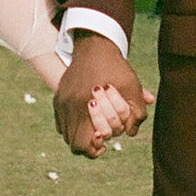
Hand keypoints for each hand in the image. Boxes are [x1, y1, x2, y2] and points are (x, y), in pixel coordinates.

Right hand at [55, 35, 150, 157]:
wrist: (95, 46)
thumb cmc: (116, 67)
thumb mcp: (133, 87)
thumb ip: (137, 113)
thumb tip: (131, 133)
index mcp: (85, 104)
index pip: (81, 144)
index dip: (93, 149)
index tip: (104, 143)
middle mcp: (68, 105)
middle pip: (73, 143)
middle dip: (88, 143)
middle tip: (101, 135)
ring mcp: (60, 102)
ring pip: (66, 134)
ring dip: (80, 134)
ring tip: (94, 127)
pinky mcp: (57, 97)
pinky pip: (61, 122)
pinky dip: (72, 125)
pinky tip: (86, 118)